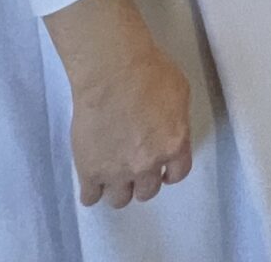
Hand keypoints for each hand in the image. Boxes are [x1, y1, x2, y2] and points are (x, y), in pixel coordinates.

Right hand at [44, 0, 192, 208]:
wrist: (112, 71)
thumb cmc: (148, 72)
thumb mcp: (180, 93)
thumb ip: (177, 120)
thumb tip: (169, 130)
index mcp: (174, 145)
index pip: (178, 173)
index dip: (170, 173)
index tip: (163, 172)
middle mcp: (148, 165)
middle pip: (147, 191)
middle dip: (143, 181)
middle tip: (134, 168)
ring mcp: (117, 171)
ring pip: (119, 199)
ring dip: (117, 188)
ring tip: (112, 175)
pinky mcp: (90, 170)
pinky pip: (90, 197)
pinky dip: (92, 191)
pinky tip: (92, 181)